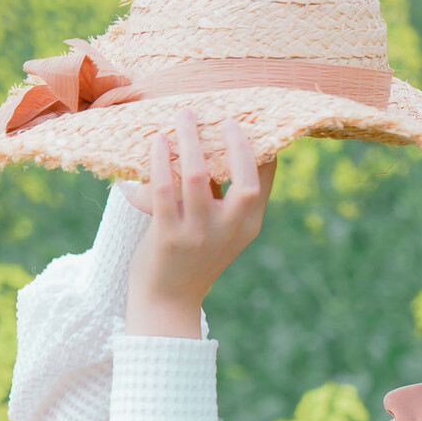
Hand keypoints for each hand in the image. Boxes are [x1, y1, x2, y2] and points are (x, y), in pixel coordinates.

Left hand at [123, 109, 275, 336]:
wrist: (167, 304)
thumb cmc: (192, 259)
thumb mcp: (220, 231)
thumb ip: (223, 198)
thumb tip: (213, 146)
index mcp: (248, 227)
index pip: (263, 181)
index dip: (261, 148)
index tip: (248, 121)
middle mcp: (230, 231)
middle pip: (245, 181)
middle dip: (236, 144)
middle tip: (224, 118)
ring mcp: (199, 235)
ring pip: (199, 177)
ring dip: (190, 140)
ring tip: (183, 116)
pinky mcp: (168, 237)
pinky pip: (164, 190)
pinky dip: (160, 160)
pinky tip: (158, 141)